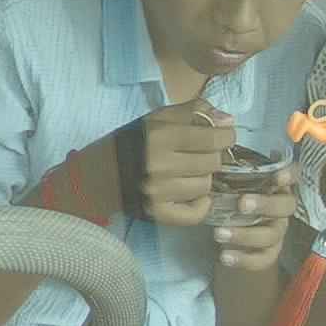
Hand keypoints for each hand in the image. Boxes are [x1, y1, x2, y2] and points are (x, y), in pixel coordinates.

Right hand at [110, 101, 234, 226]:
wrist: (96, 173)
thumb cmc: (129, 141)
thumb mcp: (155, 119)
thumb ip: (191, 112)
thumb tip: (228, 119)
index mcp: (159, 136)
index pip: (213, 138)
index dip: (226, 136)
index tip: (223, 136)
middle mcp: (160, 164)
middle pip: (213, 162)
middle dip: (212, 156)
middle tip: (200, 154)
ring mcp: (159, 190)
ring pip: (206, 186)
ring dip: (202, 178)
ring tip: (189, 172)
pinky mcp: (157, 211)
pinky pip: (196, 213)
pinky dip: (200, 205)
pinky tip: (194, 195)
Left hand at [212, 165, 297, 272]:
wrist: (228, 236)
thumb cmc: (227, 198)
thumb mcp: (227, 183)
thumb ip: (229, 171)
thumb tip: (216, 153)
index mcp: (273, 187)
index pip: (292, 177)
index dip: (290, 176)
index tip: (278, 177)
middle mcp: (280, 209)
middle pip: (285, 206)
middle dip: (265, 204)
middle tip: (241, 204)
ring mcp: (277, 232)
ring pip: (271, 235)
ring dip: (244, 234)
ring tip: (218, 234)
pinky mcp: (269, 253)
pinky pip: (263, 259)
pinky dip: (244, 259)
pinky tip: (225, 257)